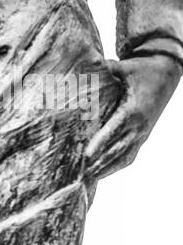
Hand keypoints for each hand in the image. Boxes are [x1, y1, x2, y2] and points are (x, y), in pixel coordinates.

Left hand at [84, 54, 180, 179]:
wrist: (166, 75)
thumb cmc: (141, 70)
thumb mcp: (123, 68)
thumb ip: (104, 70)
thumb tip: (83, 65)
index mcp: (134, 110)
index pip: (115, 130)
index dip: (100, 143)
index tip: (86, 154)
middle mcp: (139, 126)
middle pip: (117, 150)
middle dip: (99, 163)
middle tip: (79, 174)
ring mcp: (142, 134)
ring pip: (124, 157)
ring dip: (106, 169)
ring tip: (85, 179)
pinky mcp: (142, 136)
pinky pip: (130, 155)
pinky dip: (115, 165)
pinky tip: (100, 173)